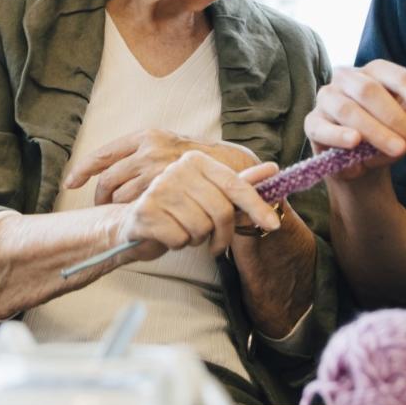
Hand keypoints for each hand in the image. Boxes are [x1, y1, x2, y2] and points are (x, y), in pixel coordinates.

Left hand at [64, 130, 260, 204]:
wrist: (232, 167)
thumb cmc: (197, 160)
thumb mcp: (169, 145)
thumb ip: (143, 154)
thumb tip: (109, 168)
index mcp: (146, 136)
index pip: (103, 154)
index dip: (83, 170)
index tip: (71, 183)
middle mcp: (149, 150)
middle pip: (108, 180)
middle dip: (101, 198)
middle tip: (103, 208)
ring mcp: (158, 171)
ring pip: (121, 198)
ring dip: (121, 210)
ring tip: (128, 214)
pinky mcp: (166, 189)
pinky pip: (139, 208)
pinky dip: (137, 216)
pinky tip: (142, 218)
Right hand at [118, 152, 280, 258]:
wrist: (131, 223)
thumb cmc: (176, 210)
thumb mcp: (209, 194)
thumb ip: (240, 184)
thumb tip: (273, 169)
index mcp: (196, 160)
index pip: (234, 185)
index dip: (256, 207)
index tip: (272, 225)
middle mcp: (177, 169)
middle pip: (220, 211)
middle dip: (222, 235)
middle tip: (214, 243)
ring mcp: (159, 189)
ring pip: (200, 228)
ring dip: (196, 239)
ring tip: (184, 231)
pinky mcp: (145, 212)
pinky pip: (180, 238)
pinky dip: (177, 244)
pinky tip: (167, 236)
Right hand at [303, 60, 405, 180]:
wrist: (359, 165)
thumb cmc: (384, 137)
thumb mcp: (403, 128)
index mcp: (375, 71)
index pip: (401, 78)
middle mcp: (348, 77)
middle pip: (372, 91)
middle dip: (398, 118)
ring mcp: (327, 98)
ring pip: (349, 109)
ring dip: (377, 131)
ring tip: (398, 150)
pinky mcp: (312, 122)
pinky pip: (323, 128)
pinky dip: (340, 135)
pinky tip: (355, 143)